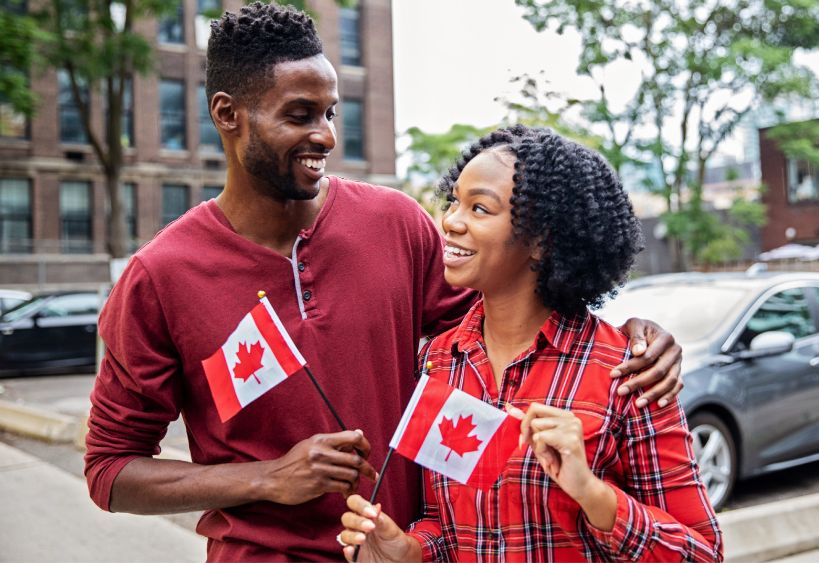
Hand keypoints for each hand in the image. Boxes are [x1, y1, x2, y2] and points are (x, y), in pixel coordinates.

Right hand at [262, 430, 376, 504]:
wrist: (273, 479)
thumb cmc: (295, 461)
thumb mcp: (312, 445)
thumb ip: (335, 441)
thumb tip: (359, 433)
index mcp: (321, 440)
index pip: (353, 437)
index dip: (365, 446)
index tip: (367, 454)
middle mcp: (321, 452)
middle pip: (356, 459)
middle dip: (368, 469)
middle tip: (372, 475)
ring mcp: (320, 469)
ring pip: (351, 475)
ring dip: (357, 481)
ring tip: (354, 484)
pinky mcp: (318, 485)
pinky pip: (342, 487)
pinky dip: (348, 490)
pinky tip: (346, 492)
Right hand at [339, 495, 420, 562]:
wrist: (401, 559)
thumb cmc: (396, 541)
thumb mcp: (392, 529)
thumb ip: (382, 520)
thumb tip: (376, 507)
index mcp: (366, 515)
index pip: (355, 502)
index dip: (360, 505)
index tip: (371, 513)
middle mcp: (358, 527)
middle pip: (347, 518)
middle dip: (357, 521)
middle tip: (370, 527)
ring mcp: (355, 541)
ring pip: (344, 535)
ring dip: (352, 536)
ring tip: (363, 539)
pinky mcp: (355, 556)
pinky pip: (347, 553)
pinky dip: (348, 551)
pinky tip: (352, 550)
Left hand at [507, 404, 594, 500]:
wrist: (578, 485)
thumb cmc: (558, 464)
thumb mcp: (539, 442)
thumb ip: (527, 425)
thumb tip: (509, 408)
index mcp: (565, 416)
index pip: (535, 407)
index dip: (526, 423)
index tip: (529, 440)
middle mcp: (571, 418)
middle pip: (533, 415)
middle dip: (531, 436)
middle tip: (546, 452)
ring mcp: (572, 427)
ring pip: (536, 427)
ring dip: (539, 447)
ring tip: (553, 457)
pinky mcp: (570, 439)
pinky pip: (540, 438)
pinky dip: (542, 452)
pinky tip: (555, 461)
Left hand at [613, 318, 682, 407]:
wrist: (647, 332)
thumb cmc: (637, 329)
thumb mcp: (634, 325)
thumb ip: (636, 336)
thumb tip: (638, 352)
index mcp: (665, 337)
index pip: (648, 356)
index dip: (630, 366)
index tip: (613, 374)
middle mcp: (675, 350)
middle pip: (658, 371)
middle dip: (638, 383)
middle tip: (621, 391)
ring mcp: (679, 363)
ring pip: (669, 382)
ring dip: (653, 394)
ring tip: (638, 404)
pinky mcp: (679, 372)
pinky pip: (677, 386)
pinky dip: (669, 396)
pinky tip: (658, 405)